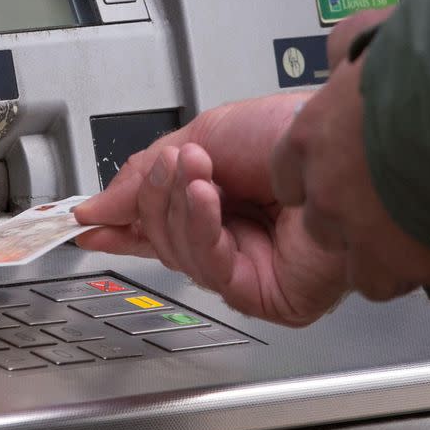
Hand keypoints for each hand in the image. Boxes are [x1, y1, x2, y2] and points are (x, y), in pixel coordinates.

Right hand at [74, 94, 346, 325]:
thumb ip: (146, 172)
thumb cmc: (292, 135)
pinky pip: (213, 270)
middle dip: (158, 196)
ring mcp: (248, 268)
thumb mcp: (205, 134)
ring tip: (195, 169)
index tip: (85, 220)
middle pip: (162, 237)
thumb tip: (97, 206)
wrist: (345, 144)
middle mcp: (232, 237)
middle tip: (174, 165)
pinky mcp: (265, 294)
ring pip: (181, 254)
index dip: (119, 222)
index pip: (157, 222)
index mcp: (218, 202)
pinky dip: (202, 229)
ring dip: (181, 205)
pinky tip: (208, 198)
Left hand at [271, 11, 429, 299]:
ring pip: (368, 273)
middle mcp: (330, 196)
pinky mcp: (421, 262)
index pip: (288, 180)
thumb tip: (343, 53)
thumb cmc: (426, 60)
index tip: (338, 177)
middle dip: (355, 224)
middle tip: (393, 206)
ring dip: (396, 260)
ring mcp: (369, 236)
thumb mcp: (369, 38)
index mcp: (310, 142)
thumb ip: (347, 52)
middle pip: (324, 230)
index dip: (315, 181)